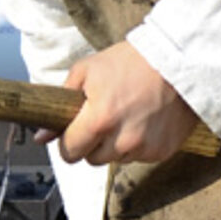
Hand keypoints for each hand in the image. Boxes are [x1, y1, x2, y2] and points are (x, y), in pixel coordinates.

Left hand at [53, 39, 200, 166]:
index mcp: (99, 119)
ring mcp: (144, 148)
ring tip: (128, 115)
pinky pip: (140, 157)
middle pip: (92, 160)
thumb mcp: (88, 70)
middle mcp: (122, 139)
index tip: (75, 132)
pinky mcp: (162, 151)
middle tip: (105, 118)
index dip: (69, 142)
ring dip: (116, 144)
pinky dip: (139, 144)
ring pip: (117, 159)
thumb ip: (61, 102)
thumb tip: (41, 136)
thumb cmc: (132, 61)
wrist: (179, 59)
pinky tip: (145, 120)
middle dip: (93, 143)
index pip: (70, 153)